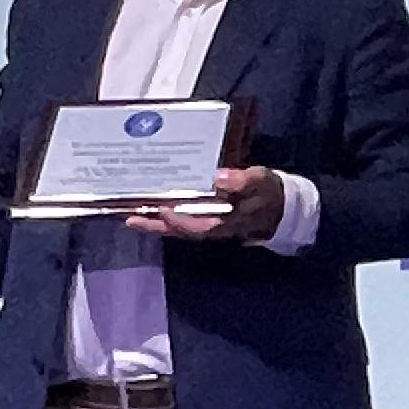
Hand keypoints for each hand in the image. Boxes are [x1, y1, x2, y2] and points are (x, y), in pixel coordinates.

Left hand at [129, 163, 282, 246]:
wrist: (278, 205)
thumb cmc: (267, 192)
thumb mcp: (259, 182)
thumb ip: (241, 182)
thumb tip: (218, 178)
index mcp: (224, 222)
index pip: (197, 225)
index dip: (179, 219)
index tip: (162, 208)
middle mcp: (211, 227)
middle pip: (179, 229)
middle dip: (155, 224)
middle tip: (130, 218)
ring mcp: (207, 224)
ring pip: (176, 226)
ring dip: (154, 221)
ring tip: (131, 214)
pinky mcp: (205, 218)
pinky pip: (181, 219)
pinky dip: (164, 216)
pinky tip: (151, 207)